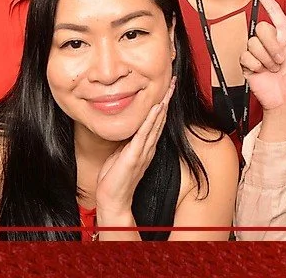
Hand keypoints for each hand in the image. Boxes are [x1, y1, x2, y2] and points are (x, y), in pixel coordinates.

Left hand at [92, 78, 172, 220]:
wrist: (113, 201)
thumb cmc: (114, 180)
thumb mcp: (120, 155)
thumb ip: (127, 143)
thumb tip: (128, 131)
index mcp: (145, 147)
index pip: (156, 122)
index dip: (162, 105)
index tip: (166, 90)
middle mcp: (148, 148)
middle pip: (160, 120)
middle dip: (166, 100)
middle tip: (172, 83)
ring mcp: (143, 151)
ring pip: (155, 124)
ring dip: (162, 106)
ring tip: (168, 90)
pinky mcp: (134, 156)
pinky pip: (144, 134)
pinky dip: (152, 120)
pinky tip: (156, 108)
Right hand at [239, 0, 285, 109]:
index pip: (274, 11)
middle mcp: (272, 41)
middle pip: (262, 27)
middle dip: (272, 46)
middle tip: (281, 61)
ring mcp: (259, 53)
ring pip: (253, 42)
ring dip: (266, 58)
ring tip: (275, 69)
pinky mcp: (249, 65)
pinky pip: (246, 56)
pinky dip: (256, 66)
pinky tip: (264, 73)